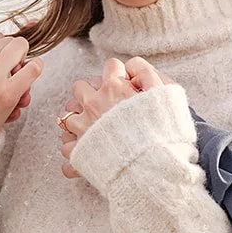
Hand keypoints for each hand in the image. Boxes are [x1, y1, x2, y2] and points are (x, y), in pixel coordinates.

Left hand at [57, 57, 167, 177]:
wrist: (153, 166)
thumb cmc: (163, 131)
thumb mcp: (165, 93)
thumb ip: (147, 72)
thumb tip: (131, 66)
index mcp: (114, 88)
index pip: (110, 66)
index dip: (120, 75)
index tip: (125, 87)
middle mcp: (94, 105)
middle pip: (79, 87)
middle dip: (90, 92)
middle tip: (104, 105)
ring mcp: (83, 129)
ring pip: (66, 117)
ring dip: (77, 120)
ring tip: (91, 128)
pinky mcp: (79, 153)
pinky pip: (66, 148)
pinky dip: (74, 151)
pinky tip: (86, 151)